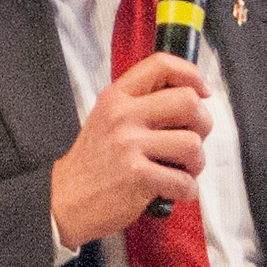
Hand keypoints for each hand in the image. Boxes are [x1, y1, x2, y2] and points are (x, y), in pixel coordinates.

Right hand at [52, 54, 211, 246]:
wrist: (64, 201)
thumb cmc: (94, 163)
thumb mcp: (107, 119)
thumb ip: (141, 105)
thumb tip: (192, 101)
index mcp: (117, 98)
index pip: (161, 65)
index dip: (191, 75)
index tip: (201, 92)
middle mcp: (122, 116)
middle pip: (189, 102)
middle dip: (203, 125)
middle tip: (190, 142)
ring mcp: (129, 145)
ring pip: (193, 144)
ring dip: (196, 164)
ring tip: (180, 171)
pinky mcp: (137, 176)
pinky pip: (184, 181)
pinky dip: (187, 191)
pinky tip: (173, 191)